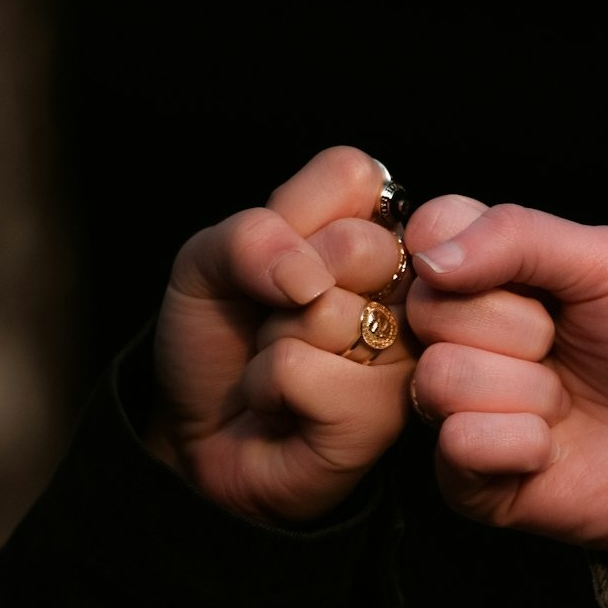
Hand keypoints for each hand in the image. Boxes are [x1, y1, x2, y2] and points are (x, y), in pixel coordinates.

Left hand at [145, 147, 415, 525]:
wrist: (197, 432)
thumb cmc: (219, 340)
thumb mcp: (207, 263)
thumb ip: (249, 237)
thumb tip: (306, 276)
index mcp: (379, 236)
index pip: (358, 176)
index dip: (292, 218)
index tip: (281, 262)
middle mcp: (410, 292)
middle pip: (358, 245)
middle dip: (284, 284)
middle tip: (280, 318)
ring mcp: (408, 357)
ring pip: (328, 313)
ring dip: (273, 343)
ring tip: (282, 366)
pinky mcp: (386, 417)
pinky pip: (304, 373)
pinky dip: (268, 388)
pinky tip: (284, 408)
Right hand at [405, 196, 607, 565]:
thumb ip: (518, 236)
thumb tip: (431, 256)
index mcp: (490, 276)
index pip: (426, 235)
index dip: (467, 251)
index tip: (532, 278)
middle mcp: (464, 340)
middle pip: (428, 309)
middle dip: (518, 327)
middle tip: (564, 344)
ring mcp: (463, 411)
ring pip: (441, 378)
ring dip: (527, 391)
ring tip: (567, 401)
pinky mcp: (471, 481)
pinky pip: (457, 445)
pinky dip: (519, 444)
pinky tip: (553, 448)